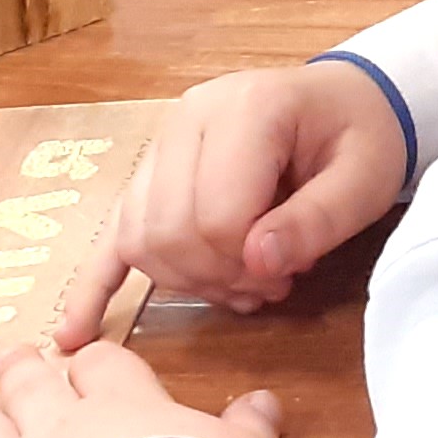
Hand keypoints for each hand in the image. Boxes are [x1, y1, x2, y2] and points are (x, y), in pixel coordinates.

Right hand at [54, 60, 409, 344]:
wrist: (346, 104)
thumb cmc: (360, 138)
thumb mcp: (363, 178)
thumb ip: (316, 221)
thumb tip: (258, 264)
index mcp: (246, 108)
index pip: (218, 215)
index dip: (249, 263)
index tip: (289, 273)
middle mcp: (188, 118)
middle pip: (171, 231)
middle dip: (218, 277)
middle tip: (269, 285)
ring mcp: (160, 144)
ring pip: (140, 238)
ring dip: (185, 281)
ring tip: (241, 285)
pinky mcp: (149, 173)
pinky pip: (111, 232)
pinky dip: (94, 284)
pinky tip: (73, 333)